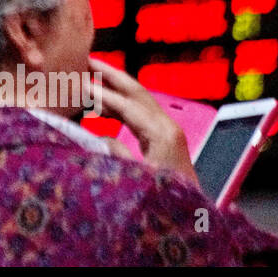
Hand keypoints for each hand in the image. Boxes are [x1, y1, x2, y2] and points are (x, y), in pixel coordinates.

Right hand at [88, 57, 198, 186]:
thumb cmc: (169, 199)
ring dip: (114, 88)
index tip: (82, 82)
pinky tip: (101, 107)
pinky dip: (119, 106)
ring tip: (89, 77)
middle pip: (137, 92)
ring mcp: (166, 130)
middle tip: (88, 60)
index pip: (129, 106)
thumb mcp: (139, 179)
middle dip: (112, 75)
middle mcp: (166, 126)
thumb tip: (102, 139)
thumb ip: (119, 156)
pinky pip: (138, 114)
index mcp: (162, 133)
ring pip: (137, 101)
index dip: (104, 94)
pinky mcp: (162, 138)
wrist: (195, 216)